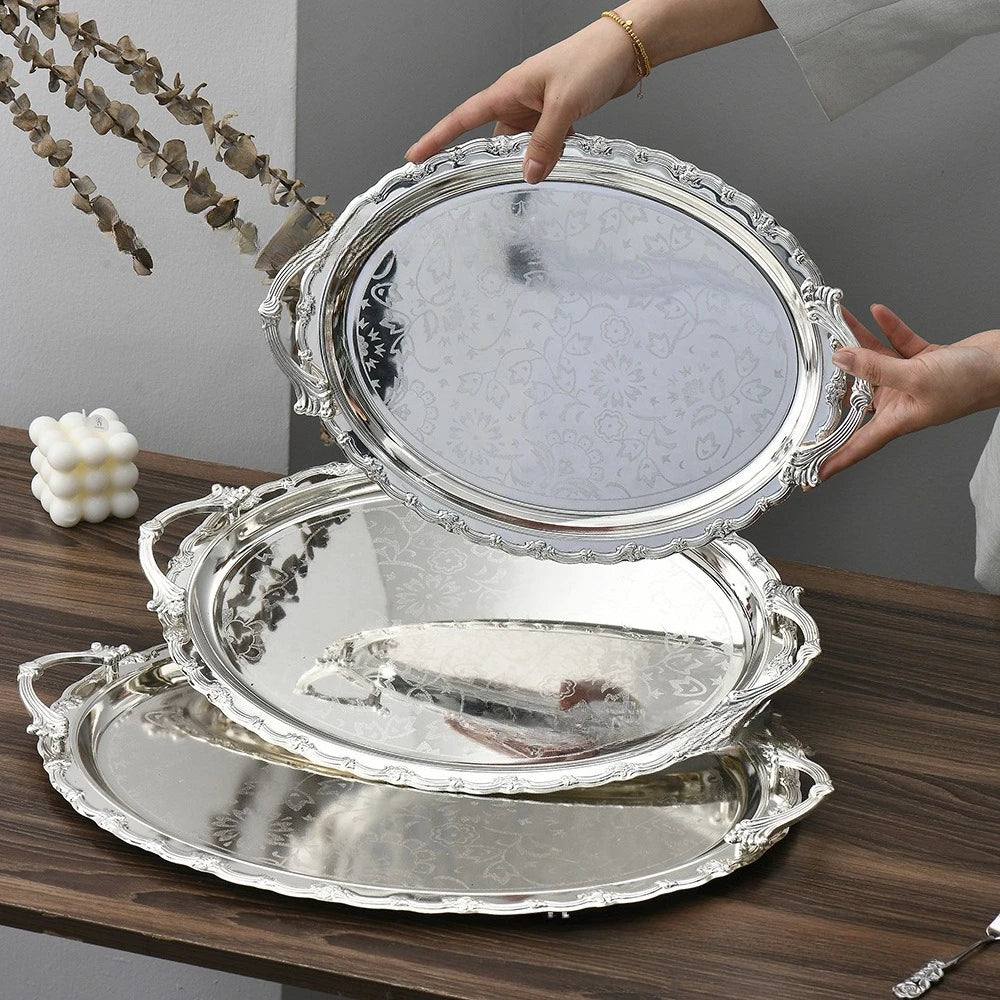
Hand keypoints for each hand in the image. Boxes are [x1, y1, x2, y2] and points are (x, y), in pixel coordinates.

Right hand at [405, 17, 639, 182]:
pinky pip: (545, 143)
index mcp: (508, 91)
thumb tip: (528, 175)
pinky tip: (562, 163)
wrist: (625, 47)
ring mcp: (537, 108)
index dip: (437, 138)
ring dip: (531, 160)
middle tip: (496, 190)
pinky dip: (551, 155)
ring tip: (540, 178)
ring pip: (523, 145)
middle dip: (497, 163)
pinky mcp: (557, 114)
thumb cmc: (591, 61)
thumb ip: (545, 142)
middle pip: (495, 140)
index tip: (416, 156)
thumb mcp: (564, 105)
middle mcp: (518, 100)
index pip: (463, 118)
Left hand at [820, 305, 999, 478]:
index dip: (834, 460)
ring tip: (836, 327)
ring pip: (874, 362)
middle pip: (858, 395)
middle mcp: (900, 402)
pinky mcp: (922, 359)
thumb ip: (875, 368)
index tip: (812, 474)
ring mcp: (909, 380)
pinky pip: (896, 343)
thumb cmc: (972, 382)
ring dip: (858, 345)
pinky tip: (875, 313)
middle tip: (814, 367)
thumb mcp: (916, 377)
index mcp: (897, 419)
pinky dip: (887, 329)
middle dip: (837, 381)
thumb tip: (842, 359)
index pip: (857, 445)